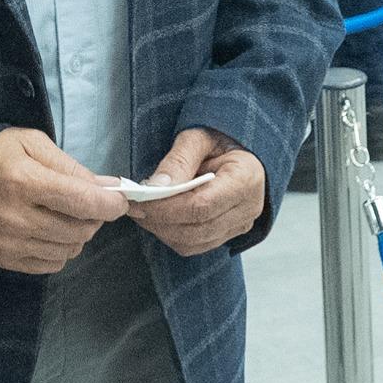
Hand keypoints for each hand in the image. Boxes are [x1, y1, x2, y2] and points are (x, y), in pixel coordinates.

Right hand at [0, 128, 126, 273]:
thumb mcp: (33, 144)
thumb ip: (73, 167)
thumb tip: (110, 188)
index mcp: (24, 181)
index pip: (82, 201)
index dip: (110, 204)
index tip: (121, 200)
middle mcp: (15, 217)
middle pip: (80, 229)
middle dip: (94, 216)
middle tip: (87, 202)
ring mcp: (8, 243)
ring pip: (69, 249)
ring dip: (77, 234)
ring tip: (64, 215)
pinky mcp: (3, 259)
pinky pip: (52, 264)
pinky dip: (59, 249)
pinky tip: (48, 231)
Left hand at [126, 128, 267, 256]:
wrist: (240, 148)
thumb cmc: (220, 138)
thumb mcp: (198, 136)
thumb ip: (178, 160)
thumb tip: (156, 187)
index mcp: (246, 179)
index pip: (202, 206)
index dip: (166, 208)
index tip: (139, 201)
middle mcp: (249, 207)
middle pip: (197, 229)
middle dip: (160, 221)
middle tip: (134, 207)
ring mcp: (241, 224)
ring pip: (194, 242)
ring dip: (164, 230)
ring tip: (145, 210)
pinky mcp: (230, 233)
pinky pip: (196, 246)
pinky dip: (173, 236)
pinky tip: (161, 217)